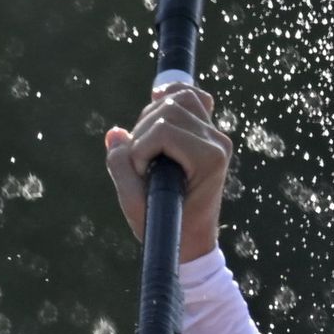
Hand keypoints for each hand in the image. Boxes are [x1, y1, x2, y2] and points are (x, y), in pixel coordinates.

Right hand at [103, 79, 230, 263]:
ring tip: (146, 146)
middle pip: (168, 108)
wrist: (191, 238)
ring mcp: (215, 135)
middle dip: (143, 133)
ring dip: (150, 118)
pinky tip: (158, 98)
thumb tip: (115, 133)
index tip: (142, 174)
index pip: (162, 129)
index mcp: (209, 159)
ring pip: (177, 98)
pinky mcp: (207, 131)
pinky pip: (192, 97)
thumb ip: (120, 165)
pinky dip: (172, 94)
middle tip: (141, 163)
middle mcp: (218, 142)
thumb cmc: (166, 225)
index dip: (140, 150)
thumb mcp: (134, 202)